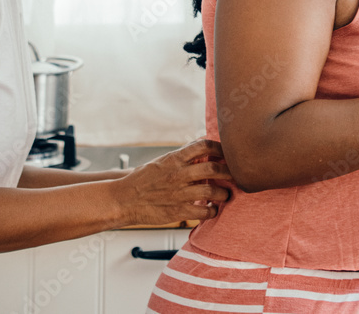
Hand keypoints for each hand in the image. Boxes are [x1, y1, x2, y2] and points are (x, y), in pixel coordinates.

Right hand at [118, 139, 232, 226]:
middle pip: (213, 169)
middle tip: (235, 176)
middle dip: (229, 172)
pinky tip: (212, 209)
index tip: (227, 153)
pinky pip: (203, 212)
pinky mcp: (178, 212)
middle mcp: (178, 174)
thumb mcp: (161, 161)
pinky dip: (212, 211)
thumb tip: (201, 145)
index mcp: (174, 159)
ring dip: (223, 193)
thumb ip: (182, 156)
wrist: (123, 200)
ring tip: (225, 195)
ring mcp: (179, 193)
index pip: (203, 146)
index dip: (219, 148)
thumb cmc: (142, 180)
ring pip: (211, 192)